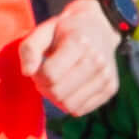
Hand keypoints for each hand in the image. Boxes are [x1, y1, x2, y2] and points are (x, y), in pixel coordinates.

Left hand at [29, 0, 122, 116]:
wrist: (98, 28)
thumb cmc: (65, 31)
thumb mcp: (43, 31)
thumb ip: (29, 49)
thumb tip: (27, 72)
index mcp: (79, 43)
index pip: (50, 75)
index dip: (38, 75)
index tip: (39, 67)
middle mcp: (97, 60)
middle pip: (58, 93)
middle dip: (45, 88)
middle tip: (46, 77)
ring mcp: (106, 75)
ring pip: (69, 105)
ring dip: (56, 98)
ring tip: (57, 82)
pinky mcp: (111, 88)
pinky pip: (80, 110)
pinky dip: (69, 103)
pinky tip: (70, 87)